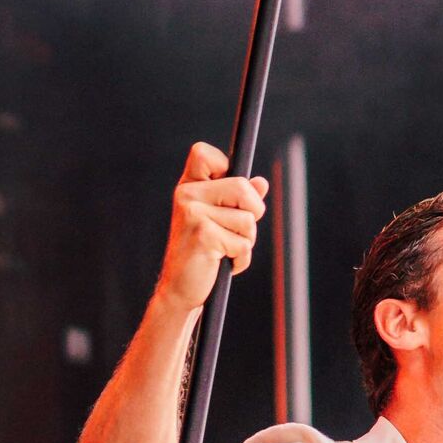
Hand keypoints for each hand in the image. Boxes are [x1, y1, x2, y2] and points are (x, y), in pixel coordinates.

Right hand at [159, 139, 264, 314]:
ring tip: (225, 250)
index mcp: (189, 187)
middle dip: (253, 212)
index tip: (228, 195)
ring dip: (246, 241)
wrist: (180, 289)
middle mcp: (187, 195)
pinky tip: (222, 263)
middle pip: (242, 186)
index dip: (225, 168)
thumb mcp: (221, 221)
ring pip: (248, 219)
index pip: (203, 153)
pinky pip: (243, 243)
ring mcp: (193, 213)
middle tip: (238, 231)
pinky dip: (241, 259)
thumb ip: (239, 200)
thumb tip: (262, 183)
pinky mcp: (203, 235)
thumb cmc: (202, 253)